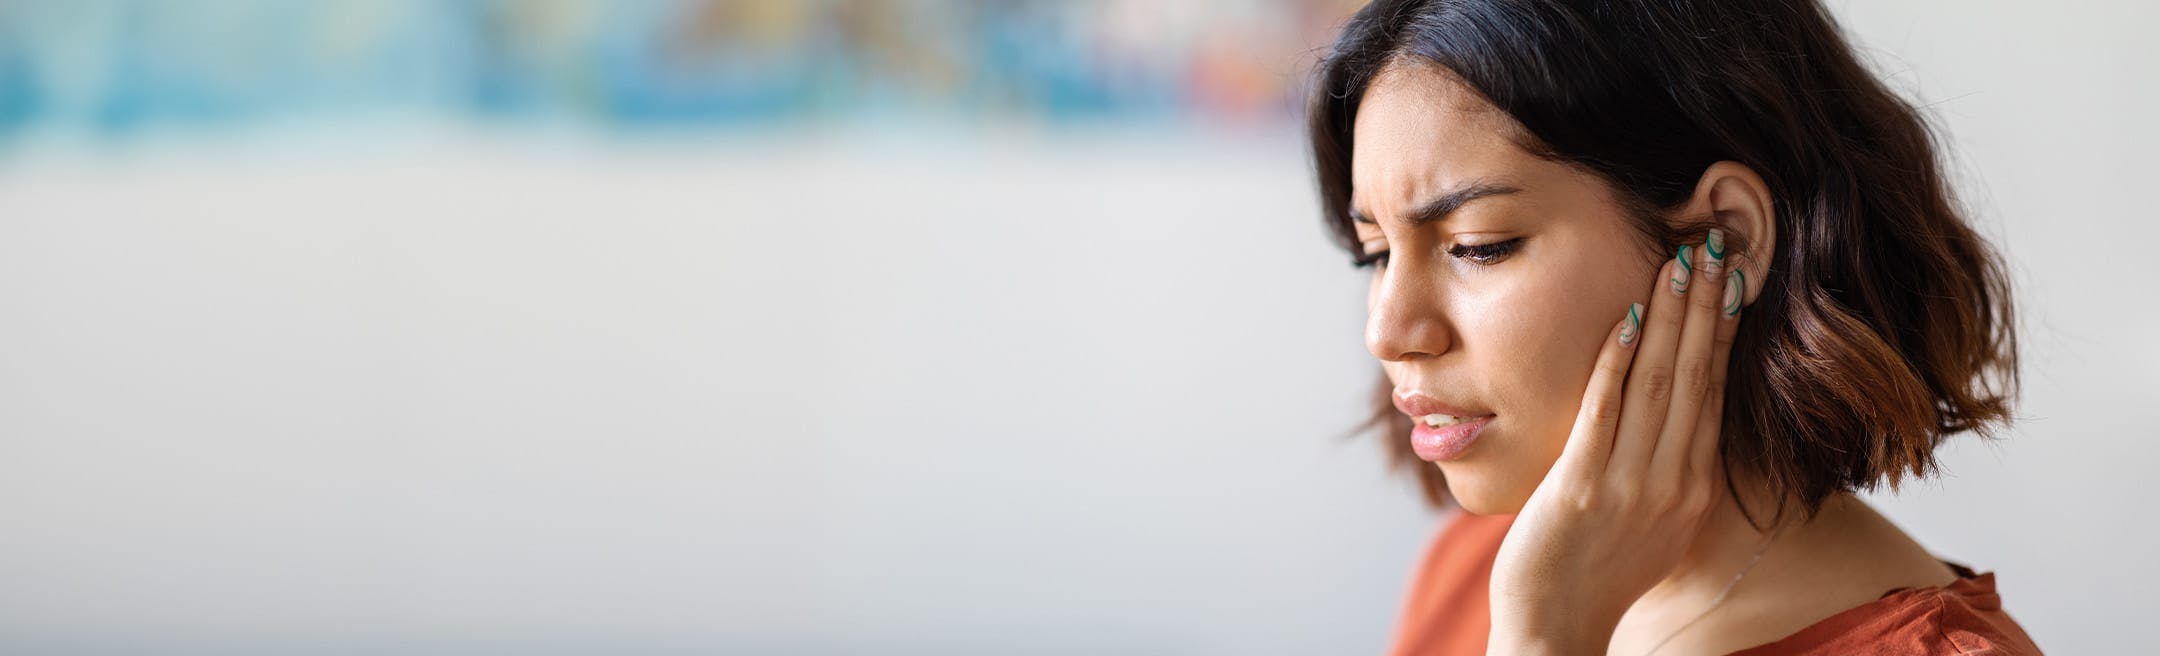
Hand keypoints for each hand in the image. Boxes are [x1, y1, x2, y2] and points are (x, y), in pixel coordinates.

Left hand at [1486, 231, 1745, 652]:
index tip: (1729, 278)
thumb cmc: (1594, 574)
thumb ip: (1663, 472)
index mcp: (1693, 488)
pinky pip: (1606, 413)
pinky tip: (1626, 318)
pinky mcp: (1584, 488)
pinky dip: (1618, 363)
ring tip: (1678, 262)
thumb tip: (1670, 424)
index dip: (1722, 331)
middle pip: (1697, 377)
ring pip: (1660, 385)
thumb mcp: (1651, 523)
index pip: (1715, 392)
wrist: (1557, 629)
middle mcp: (1674, 483)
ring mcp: (1631, 485)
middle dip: (1705, 307)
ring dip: (1669, 318)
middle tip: (1712, 245)